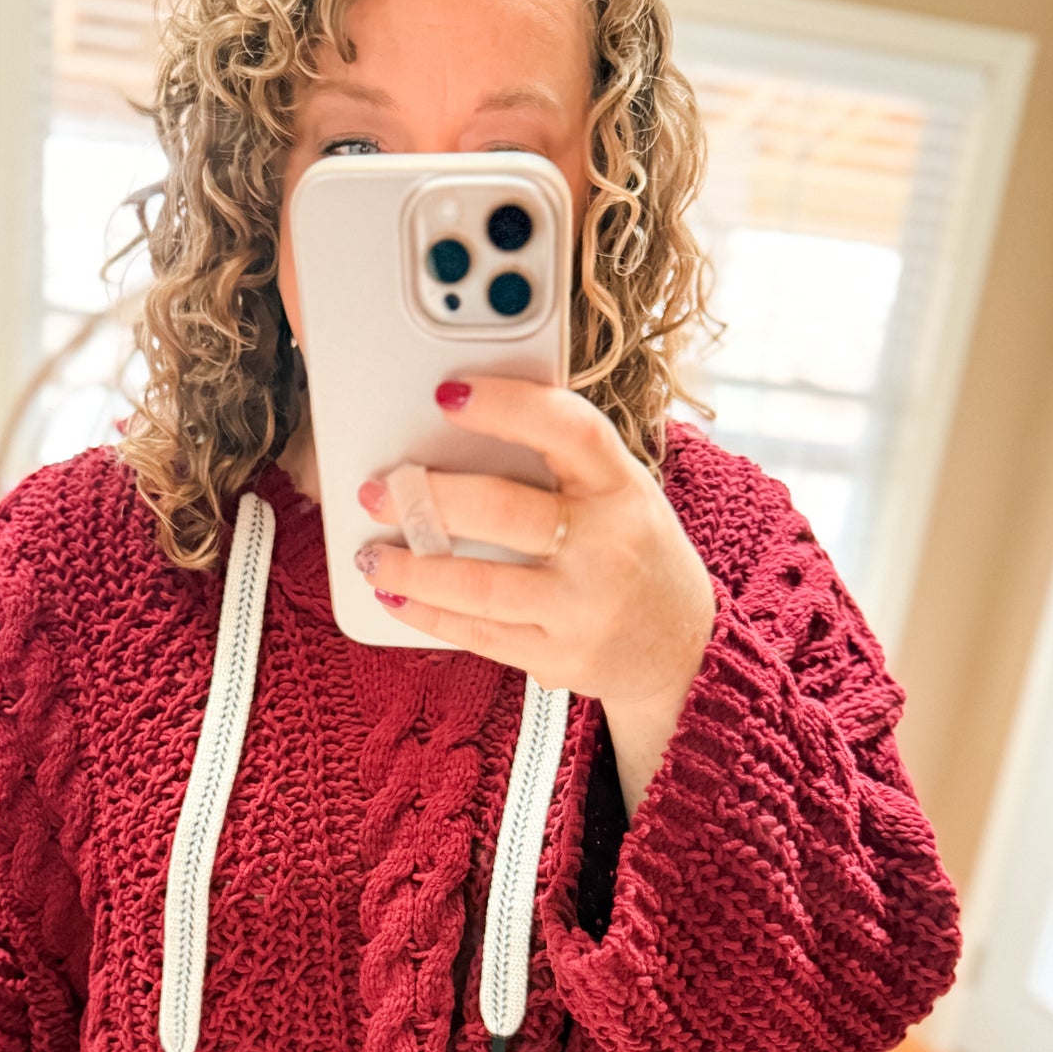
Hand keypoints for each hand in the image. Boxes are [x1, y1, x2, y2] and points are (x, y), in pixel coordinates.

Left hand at [352, 375, 717, 706]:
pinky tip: (395, 595)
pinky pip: (477, 633)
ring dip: (410, 567)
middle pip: (503, 510)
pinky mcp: (558, 657)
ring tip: (371, 555)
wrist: (681, 648)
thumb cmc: (634, 553)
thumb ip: (561, 464)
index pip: (569, 430)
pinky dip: (427, 612)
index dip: (507, 405)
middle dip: (428, 498)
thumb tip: (460, 430)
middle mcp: (607, 546)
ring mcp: (582, 608)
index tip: (448, 393)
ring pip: (478, 584)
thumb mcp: (623, 494)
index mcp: (623, 488)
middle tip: (380, 489)